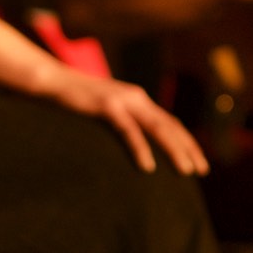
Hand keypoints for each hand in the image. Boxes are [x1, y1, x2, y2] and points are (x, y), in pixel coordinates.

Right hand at [38, 68, 209, 175]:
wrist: (50, 81)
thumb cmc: (75, 101)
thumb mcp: (104, 113)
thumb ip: (120, 123)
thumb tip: (132, 145)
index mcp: (138, 100)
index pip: (170, 122)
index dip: (187, 141)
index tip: (199, 162)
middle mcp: (136, 97)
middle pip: (170, 125)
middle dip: (189, 148)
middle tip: (203, 171)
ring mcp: (122, 100)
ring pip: (157, 127)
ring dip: (174, 150)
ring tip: (186, 171)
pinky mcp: (106, 106)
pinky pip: (128, 130)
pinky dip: (141, 148)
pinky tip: (147, 167)